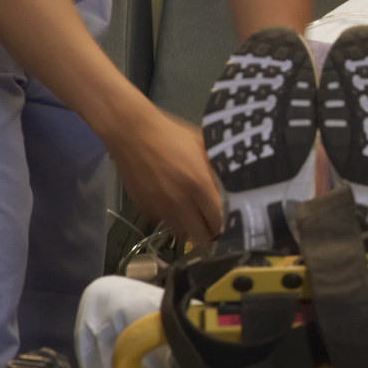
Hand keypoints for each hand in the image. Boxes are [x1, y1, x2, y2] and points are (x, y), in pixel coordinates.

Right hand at [106, 110, 220, 247]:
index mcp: (198, 182)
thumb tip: (235, 184)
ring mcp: (159, 206)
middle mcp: (179, 199)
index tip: (232, 222)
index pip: (218, 218)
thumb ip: (218, 167)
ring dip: (192, 230)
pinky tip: (178, 210)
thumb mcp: (203, 145)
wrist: (132, 132)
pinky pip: (164, 223)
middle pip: (200, 234)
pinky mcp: (144, 208)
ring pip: (181, 233)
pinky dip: (173, 221)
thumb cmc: (172, 135)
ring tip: (198, 220)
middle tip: (216, 226)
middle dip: (211, 233)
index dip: (227, 224)